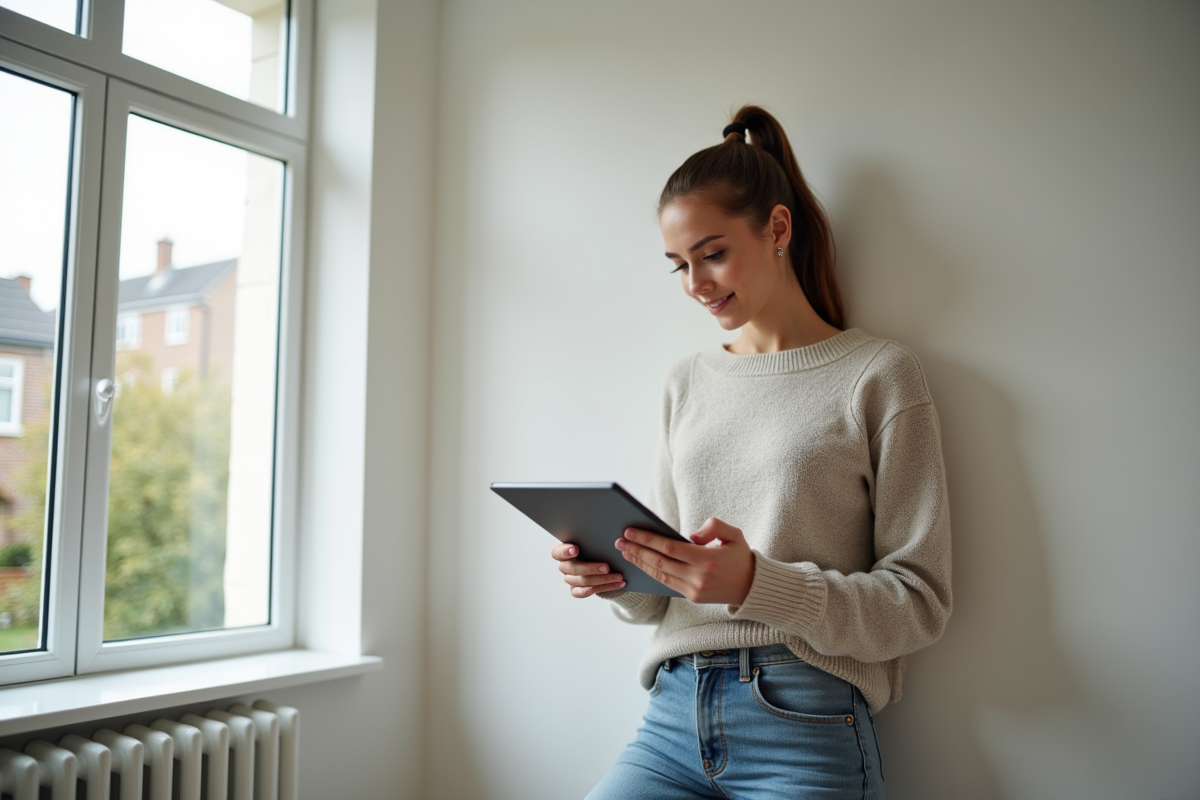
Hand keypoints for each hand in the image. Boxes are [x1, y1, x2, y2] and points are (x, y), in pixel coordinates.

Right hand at [550, 542, 625, 597]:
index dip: (565, 551)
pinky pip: (584, 593)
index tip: (576, 549)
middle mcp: (565, 566)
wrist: (601, 560)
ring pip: (582, 581)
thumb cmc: (595, 545)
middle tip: (606, 567)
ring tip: (618, 576)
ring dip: (602, 580)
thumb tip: (606, 533)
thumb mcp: (592, 540)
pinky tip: (614, 585)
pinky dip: (600, 589)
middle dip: (590, 568)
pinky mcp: (576, 590)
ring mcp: (570, 579)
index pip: (557, 552)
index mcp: (563, 551)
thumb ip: (593, 538)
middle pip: (572, 569)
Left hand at [615, 518, 755, 605]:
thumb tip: (689, 535)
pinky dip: (652, 573)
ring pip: (660, 575)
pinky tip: (641, 564)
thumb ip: (713, 527)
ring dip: (640, 563)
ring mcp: (694, 590)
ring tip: (625, 552)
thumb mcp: (734, 534)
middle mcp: (698, 577)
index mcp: (708, 560)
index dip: (648, 540)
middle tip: (619, 541)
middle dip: (637, 551)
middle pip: (660, 562)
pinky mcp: (692, 598)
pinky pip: (667, 584)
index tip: (631, 532)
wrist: (752, 587)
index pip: (670, 548)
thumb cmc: (741, 556)